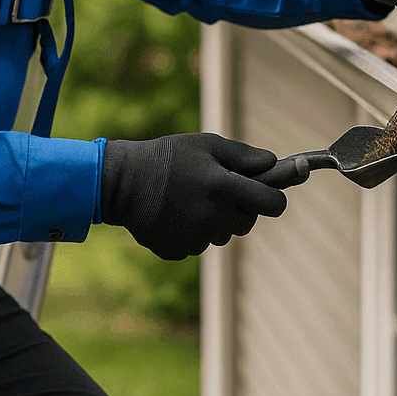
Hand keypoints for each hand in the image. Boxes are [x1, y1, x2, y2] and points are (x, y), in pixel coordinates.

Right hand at [100, 133, 287, 260]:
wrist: (121, 183)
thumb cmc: (167, 157)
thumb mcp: (206, 144)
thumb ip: (244, 156)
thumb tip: (273, 163)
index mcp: (224, 187)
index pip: (273, 204)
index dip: (275, 198)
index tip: (270, 194)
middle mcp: (214, 216)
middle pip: (247, 222)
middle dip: (241, 208)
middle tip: (220, 190)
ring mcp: (197, 238)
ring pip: (223, 235)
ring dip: (217, 221)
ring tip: (191, 199)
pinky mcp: (180, 251)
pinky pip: (199, 244)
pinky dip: (193, 232)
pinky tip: (176, 213)